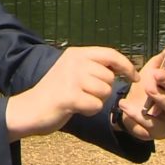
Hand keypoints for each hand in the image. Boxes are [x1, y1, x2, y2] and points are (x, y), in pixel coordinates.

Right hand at [5, 46, 137, 140]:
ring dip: (96, 100)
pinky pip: (96, 105)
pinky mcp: (69, 96)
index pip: (110, 54)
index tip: (134, 77)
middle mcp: (74, 62)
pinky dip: (89, 111)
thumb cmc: (55, 92)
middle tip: (85, 94)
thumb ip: (93, 67)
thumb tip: (123, 68)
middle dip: (103, 89)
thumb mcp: (73, 71)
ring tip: (79, 100)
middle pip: (109, 77)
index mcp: (76, 53)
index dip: (126, 66)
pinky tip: (75, 108)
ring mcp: (71, 78)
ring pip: (104, 91)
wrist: (30, 109)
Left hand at [116, 44, 164, 140]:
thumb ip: (161, 60)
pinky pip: (152, 125)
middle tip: (156, 74)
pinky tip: (125, 105)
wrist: (130, 113)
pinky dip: (138, 116)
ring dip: (161, 98)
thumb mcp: (151, 72)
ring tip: (146, 89)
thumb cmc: (146, 90)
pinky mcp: (159, 132)